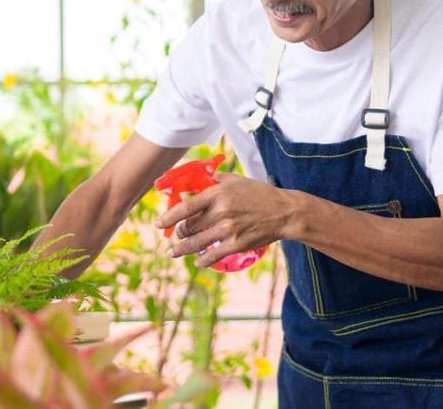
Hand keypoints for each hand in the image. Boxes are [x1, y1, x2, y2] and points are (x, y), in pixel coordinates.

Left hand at [154, 173, 298, 267]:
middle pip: (189, 227)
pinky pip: (212, 256)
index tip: (158, 224)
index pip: (185, 208)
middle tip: (176, 235)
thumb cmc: (259, 194)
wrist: (284, 211)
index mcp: (217, 194)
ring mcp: (228, 230)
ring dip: (182, 250)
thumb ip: (215, 180)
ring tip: (174, 253)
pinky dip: (202, 260)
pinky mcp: (236, 245)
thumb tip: (197, 181)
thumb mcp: (236, 180)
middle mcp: (220, 212)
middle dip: (179, 233)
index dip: (168, 218)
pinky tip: (197, 261)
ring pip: (196, 243)